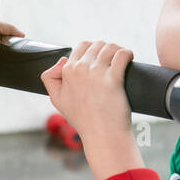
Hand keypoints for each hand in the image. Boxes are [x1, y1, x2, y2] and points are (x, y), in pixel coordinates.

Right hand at [40, 41, 143, 179]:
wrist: (102, 135)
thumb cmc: (83, 119)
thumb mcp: (57, 100)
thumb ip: (50, 78)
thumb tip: (62, 59)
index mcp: (67, 71)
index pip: (82, 46)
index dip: (94, 51)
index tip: (102, 61)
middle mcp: (80, 69)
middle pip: (98, 44)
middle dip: (107, 50)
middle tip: (113, 62)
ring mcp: (96, 73)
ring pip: (111, 47)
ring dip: (118, 51)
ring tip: (122, 60)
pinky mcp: (113, 79)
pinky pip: (122, 54)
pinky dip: (127, 53)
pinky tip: (129, 58)